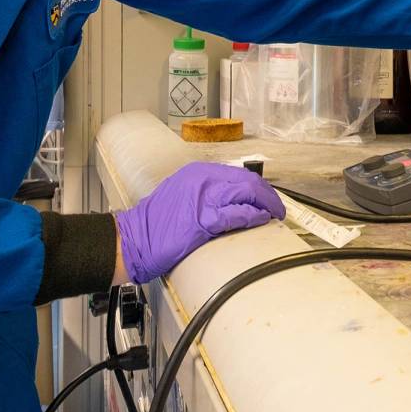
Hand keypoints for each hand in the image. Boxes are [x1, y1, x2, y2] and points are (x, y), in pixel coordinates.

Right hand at [115, 163, 285, 283]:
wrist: (132, 238)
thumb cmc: (155, 224)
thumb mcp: (182, 195)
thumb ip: (207, 193)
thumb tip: (234, 201)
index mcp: (198, 173)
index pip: (239, 175)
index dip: (259, 188)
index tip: (267, 199)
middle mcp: (202, 179)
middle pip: (248, 181)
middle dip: (268, 195)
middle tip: (278, 209)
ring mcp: (202, 198)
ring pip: (247, 192)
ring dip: (267, 204)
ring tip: (275, 215)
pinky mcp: (202, 220)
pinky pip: (236, 213)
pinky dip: (253, 216)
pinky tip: (261, 220)